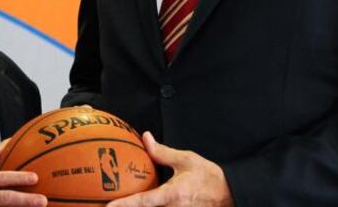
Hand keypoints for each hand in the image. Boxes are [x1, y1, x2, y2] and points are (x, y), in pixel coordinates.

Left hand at [107, 132, 233, 206]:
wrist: (230, 194)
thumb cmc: (208, 177)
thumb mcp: (186, 160)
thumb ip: (162, 152)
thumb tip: (145, 138)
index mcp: (173, 195)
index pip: (144, 202)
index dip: (125, 205)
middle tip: (107, 205)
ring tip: (122, 205)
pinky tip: (142, 204)